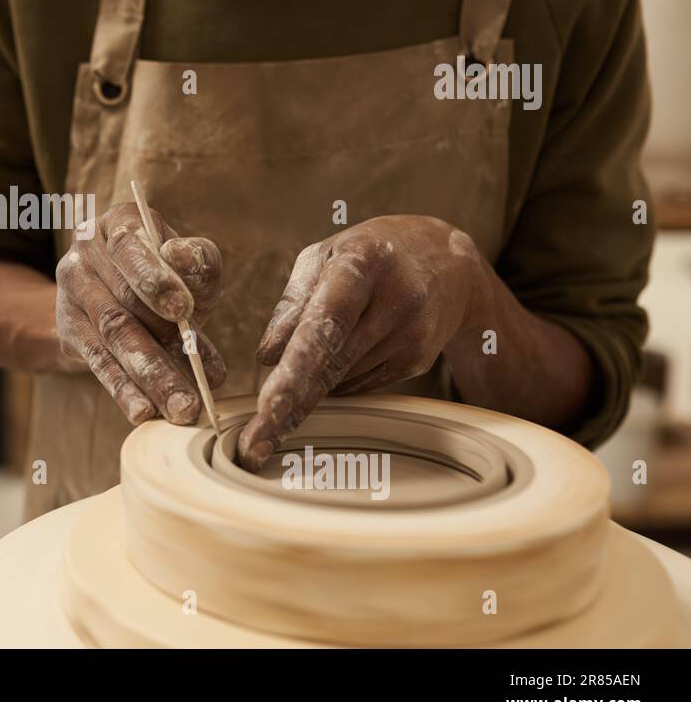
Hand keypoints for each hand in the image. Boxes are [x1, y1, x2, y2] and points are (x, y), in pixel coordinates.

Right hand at [56, 201, 225, 424]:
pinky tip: (144, 411)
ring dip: (151, 376)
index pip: (131, 246)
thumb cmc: (166, 275)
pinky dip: (123, 389)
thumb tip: (184, 260)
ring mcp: (72, 292)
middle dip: (165, 344)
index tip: (183, 310)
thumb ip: (198, 262)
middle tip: (201, 379)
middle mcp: (86, 252)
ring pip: (114, 337)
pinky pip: (99, 362)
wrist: (109, 293)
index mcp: (118, 223)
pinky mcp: (69, 331)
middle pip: (124, 302)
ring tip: (183, 407)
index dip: (156, 278)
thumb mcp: (187, 265)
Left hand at [238, 215, 490, 471]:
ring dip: (307, 391)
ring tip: (281, 397)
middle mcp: (395, 300)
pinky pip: (359, 384)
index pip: (324, 323)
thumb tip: (267, 355)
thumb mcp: (325, 255)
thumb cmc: (368, 256)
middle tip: (252, 446)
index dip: (297, 367)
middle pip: (332, 365)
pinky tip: (338, 358)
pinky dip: (336, 381)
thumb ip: (292, 301)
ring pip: (342, 379)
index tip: (269, 405)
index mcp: (362, 264)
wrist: (449, 263)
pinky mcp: (418, 360)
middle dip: (288, 407)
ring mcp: (412, 334)